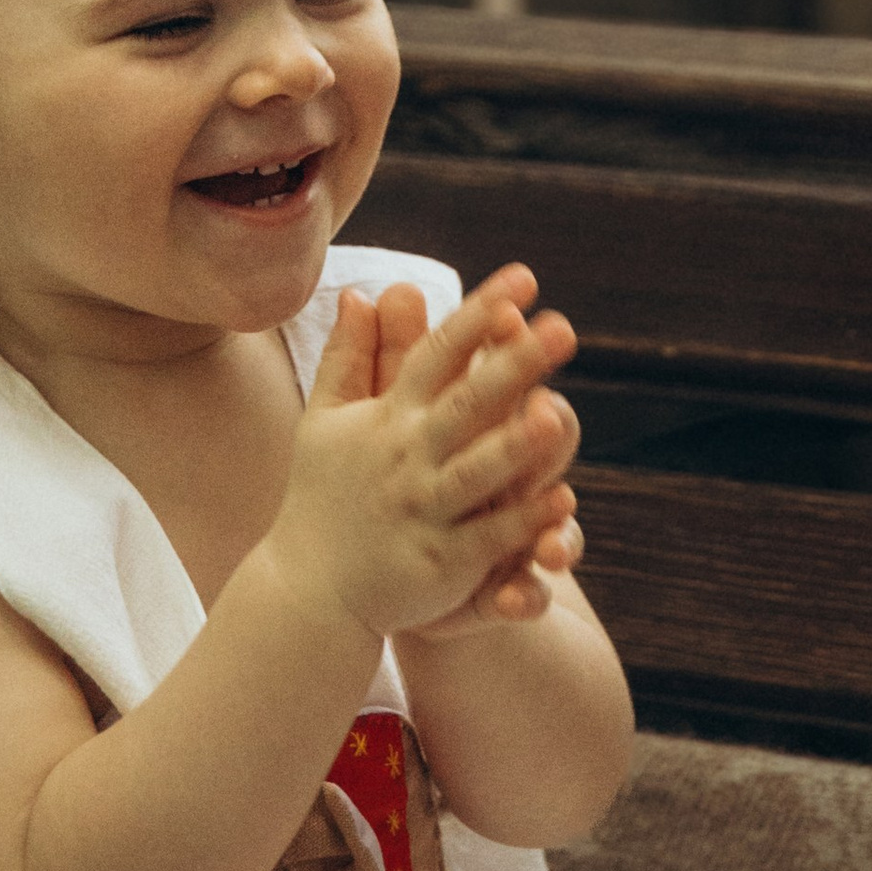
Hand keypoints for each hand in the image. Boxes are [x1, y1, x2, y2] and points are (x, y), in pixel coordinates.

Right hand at [266, 268, 579, 643]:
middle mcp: (407, 458)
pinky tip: (563, 498)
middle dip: (512, 366)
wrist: (307, 592)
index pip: (437, 354)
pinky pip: (487, 538)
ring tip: (556, 413)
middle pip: (466, 405)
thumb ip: (347, 357)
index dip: (479, 314)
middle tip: (563, 328)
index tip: (525, 278)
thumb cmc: (322, 496)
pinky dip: (523, 521)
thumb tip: (356, 292)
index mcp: (388, 418)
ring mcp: (423, 511)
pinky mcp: (440, 563)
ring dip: (515, 444)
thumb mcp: (324, 420)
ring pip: (477, 472)